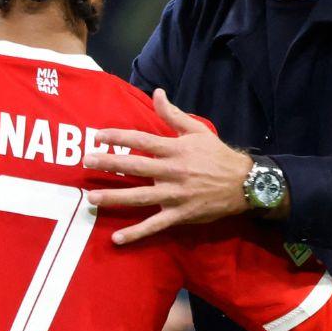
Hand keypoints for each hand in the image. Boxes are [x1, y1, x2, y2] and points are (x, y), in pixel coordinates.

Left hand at [84, 89, 252, 243]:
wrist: (245, 184)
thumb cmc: (217, 155)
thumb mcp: (197, 130)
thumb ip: (173, 114)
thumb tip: (157, 92)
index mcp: (175, 150)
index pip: (142, 140)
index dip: (118, 137)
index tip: (97, 136)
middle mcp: (173, 172)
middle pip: (135, 166)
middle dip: (109, 163)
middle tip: (86, 161)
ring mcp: (175, 195)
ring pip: (140, 197)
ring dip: (115, 198)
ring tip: (92, 198)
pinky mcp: (180, 215)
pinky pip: (155, 225)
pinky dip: (136, 233)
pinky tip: (117, 238)